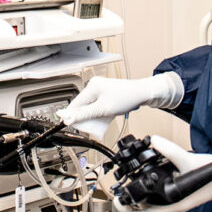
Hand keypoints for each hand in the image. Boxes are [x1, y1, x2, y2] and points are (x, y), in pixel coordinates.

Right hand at [56, 73, 183, 137]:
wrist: (143, 93)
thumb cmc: (126, 98)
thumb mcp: (103, 109)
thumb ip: (84, 114)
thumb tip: (68, 118)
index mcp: (91, 86)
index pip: (74, 104)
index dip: (71, 116)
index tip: (69, 126)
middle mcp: (94, 85)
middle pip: (82, 105)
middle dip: (84, 116)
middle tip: (90, 125)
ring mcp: (100, 88)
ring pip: (90, 106)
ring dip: (92, 115)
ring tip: (100, 121)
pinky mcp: (105, 93)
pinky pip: (97, 104)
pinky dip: (98, 112)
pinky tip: (104, 117)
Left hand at [110, 135, 211, 211]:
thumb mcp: (190, 160)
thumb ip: (171, 151)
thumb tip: (154, 141)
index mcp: (175, 202)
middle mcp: (174, 204)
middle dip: (130, 211)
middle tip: (115, 204)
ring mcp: (177, 200)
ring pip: (153, 207)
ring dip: (139, 203)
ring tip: (125, 196)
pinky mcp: (180, 192)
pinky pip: (160, 199)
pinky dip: (150, 196)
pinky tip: (145, 186)